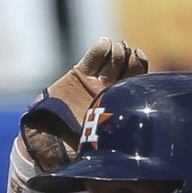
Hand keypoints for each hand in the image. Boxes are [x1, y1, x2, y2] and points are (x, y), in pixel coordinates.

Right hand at [20, 38, 146, 170]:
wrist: (51, 141)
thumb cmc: (78, 147)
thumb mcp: (103, 143)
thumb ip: (119, 135)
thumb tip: (141, 143)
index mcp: (122, 105)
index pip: (137, 84)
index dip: (140, 69)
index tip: (139, 59)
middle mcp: (112, 91)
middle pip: (128, 68)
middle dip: (129, 58)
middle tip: (129, 53)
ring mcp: (97, 81)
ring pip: (115, 59)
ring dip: (118, 52)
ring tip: (116, 50)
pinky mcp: (80, 74)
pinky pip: (94, 57)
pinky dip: (101, 49)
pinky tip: (104, 45)